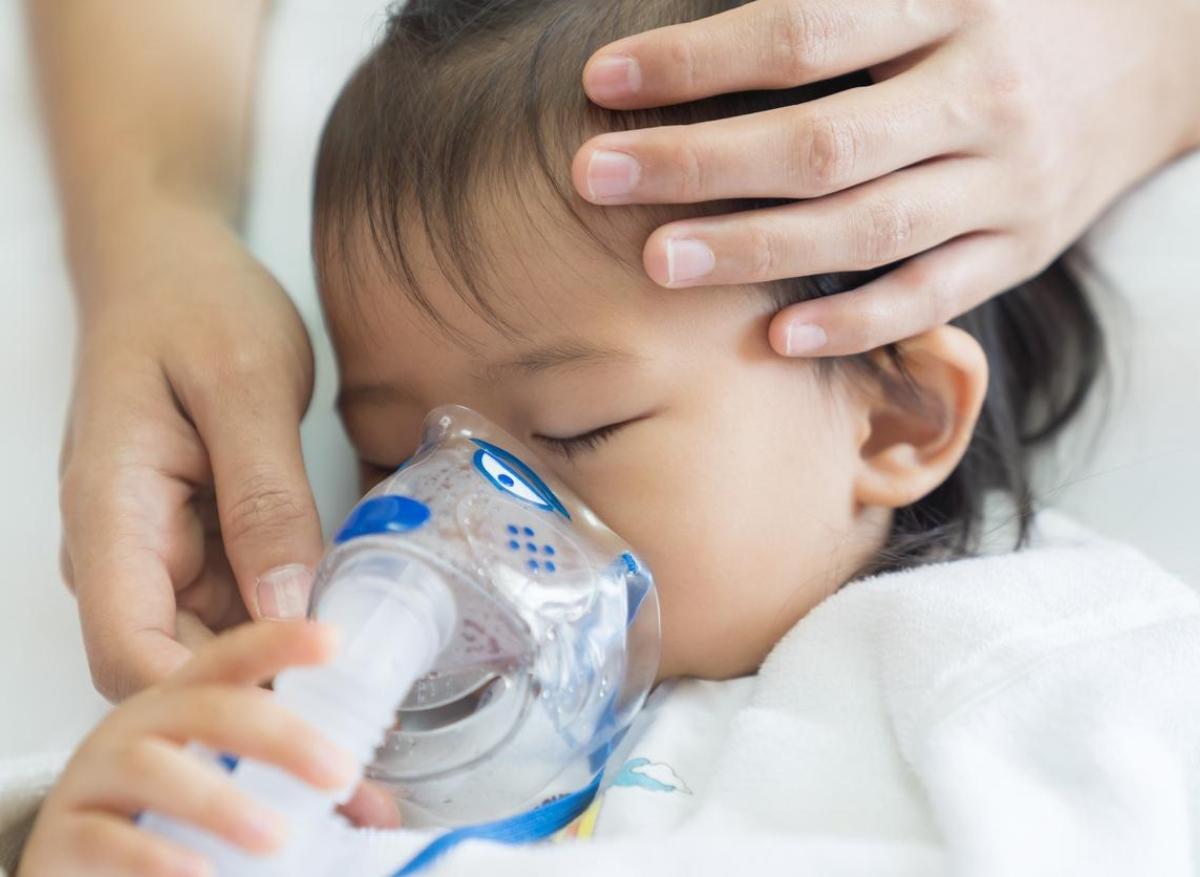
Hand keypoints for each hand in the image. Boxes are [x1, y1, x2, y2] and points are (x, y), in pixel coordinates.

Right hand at [18, 622, 391, 876]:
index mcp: (187, 701)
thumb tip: (377, 807)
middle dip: (279, 736)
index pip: (234, 657)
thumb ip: (298, 788)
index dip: (279, 643)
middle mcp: (140, 725)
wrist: (76, 859)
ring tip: (275, 837)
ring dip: (220, 802)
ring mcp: (96, 775)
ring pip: (154, 767)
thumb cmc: (157, 810)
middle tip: (339, 772)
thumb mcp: (233, 786)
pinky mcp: (61, 834)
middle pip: (208, 706)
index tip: (332, 640)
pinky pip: (104, 836)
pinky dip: (153, 856)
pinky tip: (197, 871)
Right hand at [58, 200, 324, 700]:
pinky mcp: (195, 544)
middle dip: (252, 707)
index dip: (207, 695)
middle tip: (349, 732)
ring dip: (274, 676)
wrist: (170, 267)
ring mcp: (157, 552)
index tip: (297, 704)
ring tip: (359, 699)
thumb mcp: (242, 386)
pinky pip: (234, 609)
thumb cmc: (192, 304)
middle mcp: (121, 550)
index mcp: (110, 512)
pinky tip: (342, 638)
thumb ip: (264, 498)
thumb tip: (286, 607)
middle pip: (167, 669)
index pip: (128, 651)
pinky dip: (282, 630)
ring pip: (205, 647)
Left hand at [575, 0, 1199, 355]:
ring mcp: (1006, 180)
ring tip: (657, 262)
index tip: (605, 81)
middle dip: (700, 164)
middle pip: (822, 141)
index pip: (804, 31)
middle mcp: (981, 92)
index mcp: (952, 1)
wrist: (1154, 52)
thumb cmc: (1007, 7)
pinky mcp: (1021, 248)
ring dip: (755, 250)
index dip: (698, 60)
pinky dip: (855, 322)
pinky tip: (774, 336)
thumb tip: (711, 18)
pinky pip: (933, 295)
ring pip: (869, 228)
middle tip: (597, 178)